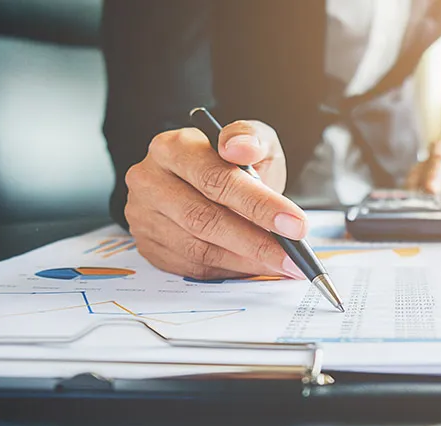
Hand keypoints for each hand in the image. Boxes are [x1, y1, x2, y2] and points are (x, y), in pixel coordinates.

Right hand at [124, 120, 307, 280]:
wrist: (205, 179)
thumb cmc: (230, 161)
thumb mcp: (251, 140)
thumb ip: (252, 138)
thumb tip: (240, 147)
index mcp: (173, 147)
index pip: (216, 179)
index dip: (259, 204)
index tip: (296, 225)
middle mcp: (151, 181)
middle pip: (205, 218)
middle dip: (257, 242)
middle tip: (292, 256)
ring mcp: (144, 216)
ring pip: (198, 249)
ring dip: (246, 261)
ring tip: (282, 264)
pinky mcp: (149, 244)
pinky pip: (192, 267)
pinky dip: (230, 270)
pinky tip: (256, 267)